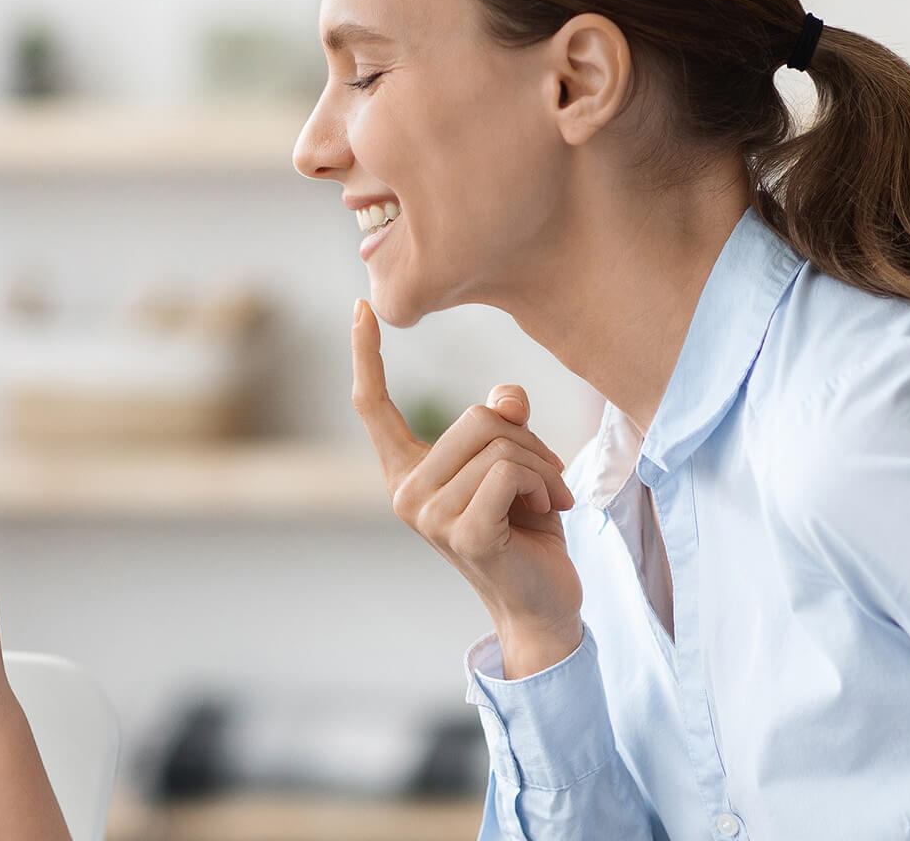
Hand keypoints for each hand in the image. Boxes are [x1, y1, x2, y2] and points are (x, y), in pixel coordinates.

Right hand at [351, 300, 584, 676]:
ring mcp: (429, 516)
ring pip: (498, 444)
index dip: (366, 355)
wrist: (543, 603)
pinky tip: (550, 512)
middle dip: (526, 439)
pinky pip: (509, 472)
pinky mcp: (461, 534)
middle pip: (473, 418)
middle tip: (545, 476)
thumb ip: (503, 423)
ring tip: (547, 499)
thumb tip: (505, 398)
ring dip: (542, 466)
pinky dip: (543, 484)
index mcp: (406, 472)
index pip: (373, 407)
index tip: (360, 307)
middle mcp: (405, 493)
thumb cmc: (525, 530)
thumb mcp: (515, 462)